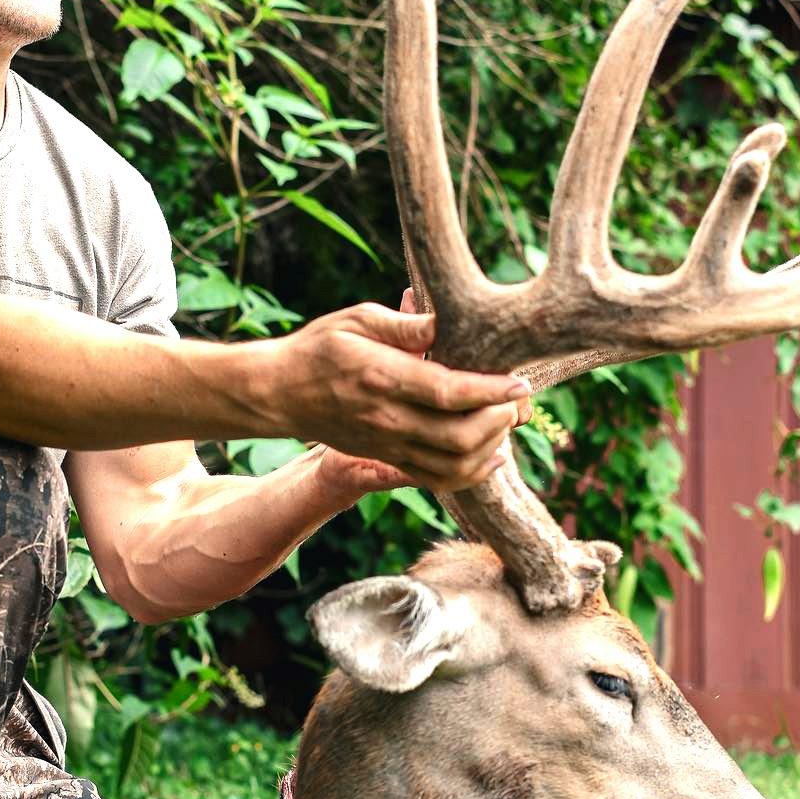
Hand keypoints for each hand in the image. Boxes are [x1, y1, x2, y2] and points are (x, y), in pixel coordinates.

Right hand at [257, 302, 531, 493]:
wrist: (280, 393)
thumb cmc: (321, 348)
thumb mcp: (357, 319)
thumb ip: (404, 324)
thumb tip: (445, 322)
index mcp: (382, 378)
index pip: (447, 392)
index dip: (490, 391)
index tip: (519, 382)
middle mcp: (387, 419)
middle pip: (459, 437)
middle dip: (499, 420)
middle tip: (515, 399)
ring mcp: (388, 445)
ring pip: (453, 466)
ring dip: (490, 447)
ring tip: (505, 420)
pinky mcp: (388, 458)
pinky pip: (438, 479)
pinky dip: (473, 474)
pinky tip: (494, 453)